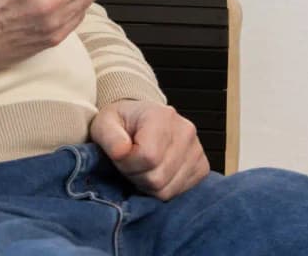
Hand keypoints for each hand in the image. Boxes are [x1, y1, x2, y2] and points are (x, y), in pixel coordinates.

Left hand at [90, 99, 209, 199]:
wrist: (140, 119)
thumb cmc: (121, 122)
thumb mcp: (104, 123)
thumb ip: (109, 137)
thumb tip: (121, 152)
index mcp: (162, 116)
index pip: (148, 157)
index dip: (127, 164)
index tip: (120, 156)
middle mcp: (185, 131)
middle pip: (158, 177)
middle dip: (135, 175)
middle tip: (128, 163)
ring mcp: (197, 150)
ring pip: (167, 189)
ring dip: (147, 184)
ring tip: (140, 166)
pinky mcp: (202, 167)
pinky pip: (178, 192)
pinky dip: (161, 188)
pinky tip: (154, 171)